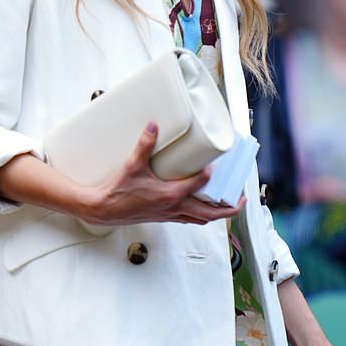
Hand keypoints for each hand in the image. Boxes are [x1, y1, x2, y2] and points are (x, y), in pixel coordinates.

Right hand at [83, 122, 246, 226]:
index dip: (209, 173)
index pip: (200, 184)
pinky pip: (189, 220)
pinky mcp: (164, 217)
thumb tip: (153, 126)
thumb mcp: (132, 165)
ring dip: (217, 214)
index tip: (214, 164)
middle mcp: (174, 208)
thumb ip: (144, 144)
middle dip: (228, 209)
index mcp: (170, 195)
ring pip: (201, 220)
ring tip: (227, 206)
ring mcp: (170, 215)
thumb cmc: (118, 192)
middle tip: (241, 200)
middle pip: (209, 213)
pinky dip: (200, 215)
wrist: (103, 210)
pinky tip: (199, 207)